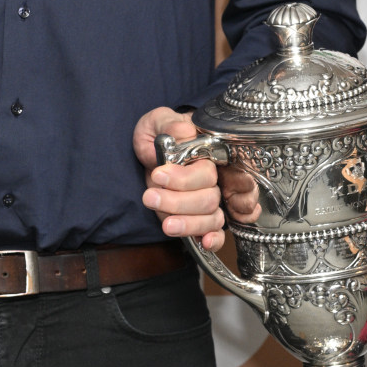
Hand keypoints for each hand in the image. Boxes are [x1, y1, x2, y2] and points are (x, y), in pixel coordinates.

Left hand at [132, 107, 256, 251]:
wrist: (151, 148)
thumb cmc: (159, 133)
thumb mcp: (156, 123)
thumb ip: (168, 124)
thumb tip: (184, 133)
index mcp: (205, 155)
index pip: (207, 171)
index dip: (185, 178)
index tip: (158, 174)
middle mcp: (211, 179)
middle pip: (209, 198)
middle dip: (178, 201)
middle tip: (149, 196)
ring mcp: (205, 200)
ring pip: (212, 218)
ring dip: (189, 223)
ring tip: (166, 224)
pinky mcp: (197, 217)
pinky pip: (216, 232)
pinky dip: (214, 240)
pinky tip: (204, 243)